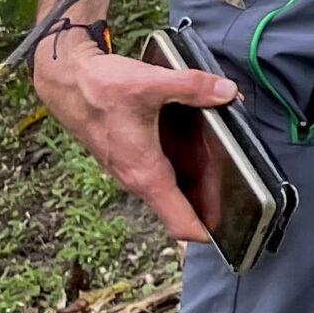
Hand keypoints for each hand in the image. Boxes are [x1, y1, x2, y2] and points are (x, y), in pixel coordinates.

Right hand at [32, 24, 232, 243]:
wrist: (67, 81)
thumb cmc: (100, 87)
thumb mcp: (151, 82)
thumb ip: (192, 87)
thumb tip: (227, 91)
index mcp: (145, 172)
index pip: (179, 221)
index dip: (206, 231)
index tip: (234, 229)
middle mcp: (137, 176)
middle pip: (181, 205)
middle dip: (211, 201)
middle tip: (246, 190)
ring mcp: (131, 167)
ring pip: (171, 185)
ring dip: (197, 181)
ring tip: (231, 164)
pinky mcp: (129, 153)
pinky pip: (162, 168)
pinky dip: (183, 164)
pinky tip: (202, 143)